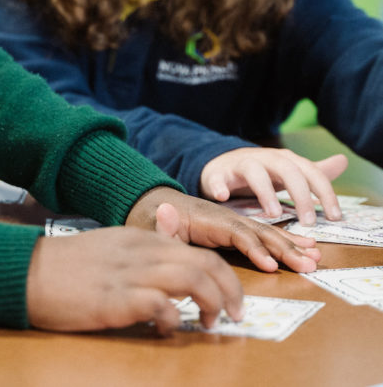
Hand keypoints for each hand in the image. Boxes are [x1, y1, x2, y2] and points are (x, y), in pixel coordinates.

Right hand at [26, 227, 242, 334]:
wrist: (28, 270)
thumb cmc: (68, 266)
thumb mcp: (112, 248)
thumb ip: (145, 252)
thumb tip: (174, 266)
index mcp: (142, 239)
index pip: (199, 251)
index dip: (225, 277)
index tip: (231, 300)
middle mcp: (142, 252)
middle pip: (205, 263)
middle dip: (230, 291)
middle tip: (234, 316)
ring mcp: (129, 274)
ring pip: (192, 279)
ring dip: (211, 303)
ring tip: (210, 324)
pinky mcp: (114, 299)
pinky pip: (158, 304)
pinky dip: (173, 318)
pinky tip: (167, 328)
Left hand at [125, 187, 321, 272]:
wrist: (157, 204)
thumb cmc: (156, 221)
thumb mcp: (155, 223)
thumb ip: (162, 223)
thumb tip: (166, 211)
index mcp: (209, 219)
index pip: (236, 233)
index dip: (254, 249)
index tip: (271, 266)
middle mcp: (227, 217)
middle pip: (259, 232)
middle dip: (285, 249)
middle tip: (309, 265)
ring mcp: (235, 221)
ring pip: (268, 233)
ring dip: (292, 246)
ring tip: (316, 258)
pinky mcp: (238, 228)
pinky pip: (266, 234)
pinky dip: (287, 240)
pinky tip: (307, 248)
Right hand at [199, 147, 347, 223]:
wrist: (221, 165)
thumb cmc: (260, 173)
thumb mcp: (287, 171)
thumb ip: (314, 171)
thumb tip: (343, 161)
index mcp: (284, 160)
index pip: (310, 172)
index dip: (324, 192)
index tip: (335, 217)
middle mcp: (264, 158)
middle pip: (286, 169)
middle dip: (300, 194)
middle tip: (308, 221)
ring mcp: (240, 163)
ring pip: (254, 171)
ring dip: (265, 191)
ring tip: (274, 213)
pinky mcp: (218, 173)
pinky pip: (218, 178)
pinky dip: (220, 186)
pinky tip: (223, 197)